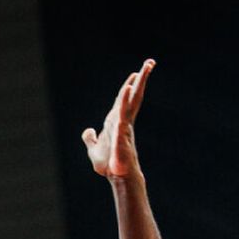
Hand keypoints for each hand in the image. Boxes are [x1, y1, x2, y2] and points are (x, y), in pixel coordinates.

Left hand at [83, 58, 153, 179]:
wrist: (116, 176)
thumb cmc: (109, 164)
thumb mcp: (93, 149)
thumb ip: (90, 139)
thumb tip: (88, 131)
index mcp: (117, 121)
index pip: (124, 100)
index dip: (129, 86)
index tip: (135, 74)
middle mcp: (124, 119)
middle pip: (134, 95)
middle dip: (142, 78)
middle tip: (150, 62)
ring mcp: (125, 123)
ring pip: (133, 99)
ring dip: (140, 82)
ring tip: (147, 65)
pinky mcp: (123, 131)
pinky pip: (124, 111)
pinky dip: (125, 99)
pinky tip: (128, 87)